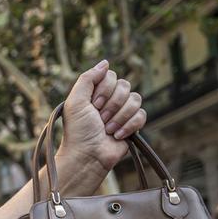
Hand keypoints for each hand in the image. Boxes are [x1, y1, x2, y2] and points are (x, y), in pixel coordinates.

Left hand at [58, 61, 146, 181]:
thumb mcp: (75, 102)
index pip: (111, 76)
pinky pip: (142, 115)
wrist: (87, 156)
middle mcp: (110, 100)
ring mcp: (122, 112)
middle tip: (99, 119)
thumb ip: (87, 79)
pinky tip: (117, 136)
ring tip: (107, 129)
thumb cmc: (78, 131)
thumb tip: (105, 62)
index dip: (104, 90)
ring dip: (119, 116)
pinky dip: (129, 126)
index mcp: (96, 93)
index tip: (93, 105)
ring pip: (135, 99)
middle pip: (125, 85)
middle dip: (112, 104)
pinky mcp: (132, 125)